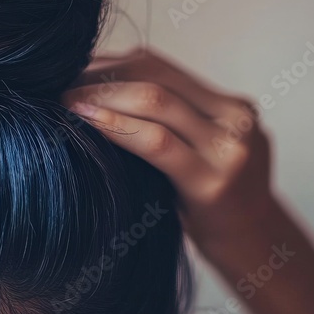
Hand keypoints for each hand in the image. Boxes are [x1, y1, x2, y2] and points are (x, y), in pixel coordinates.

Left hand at [62, 48, 274, 251]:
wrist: (252, 251)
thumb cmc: (212, 205)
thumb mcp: (202, 152)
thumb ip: (173, 121)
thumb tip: (100, 90)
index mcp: (233, 106)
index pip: (160, 66)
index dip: (112, 63)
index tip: (73, 71)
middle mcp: (236, 119)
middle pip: (156, 77)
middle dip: (103, 76)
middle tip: (61, 82)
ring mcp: (229, 149)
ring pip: (156, 100)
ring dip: (103, 96)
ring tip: (66, 100)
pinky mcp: (213, 180)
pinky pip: (157, 141)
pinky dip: (117, 125)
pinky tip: (87, 122)